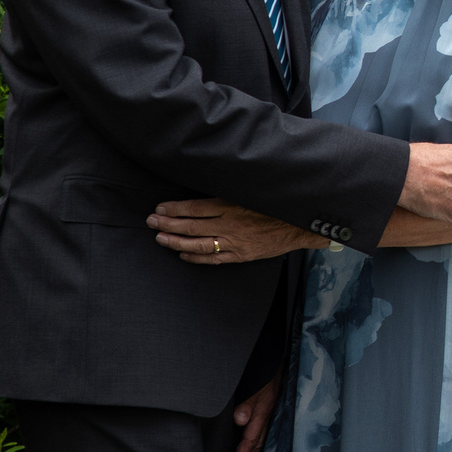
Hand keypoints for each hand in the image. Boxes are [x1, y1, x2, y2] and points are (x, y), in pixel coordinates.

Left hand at [150, 199, 317, 263]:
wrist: (299, 225)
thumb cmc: (275, 205)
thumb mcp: (251, 192)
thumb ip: (229, 194)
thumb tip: (206, 192)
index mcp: (231, 206)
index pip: (195, 208)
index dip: (175, 209)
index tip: (160, 209)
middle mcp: (229, 224)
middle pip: (191, 227)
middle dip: (168, 225)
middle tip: (152, 223)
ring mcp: (234, 242)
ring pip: (198, 244)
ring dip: (176, 242)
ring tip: (161, 239)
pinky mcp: (240, 254)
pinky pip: (213, 259)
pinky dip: (196, 257)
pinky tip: (183, 255)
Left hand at [226, 378, 279, 451]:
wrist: (276, 362)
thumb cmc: (265, 374)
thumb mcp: (255, 387)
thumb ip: (247, 404)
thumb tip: (239, 420)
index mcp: (261, 416)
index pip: (249, 443)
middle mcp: (265, 420)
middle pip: (254, 449)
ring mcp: (266, 418)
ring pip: (257, 445)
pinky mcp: (265, 414)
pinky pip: (259, 437)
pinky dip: (252, 449)